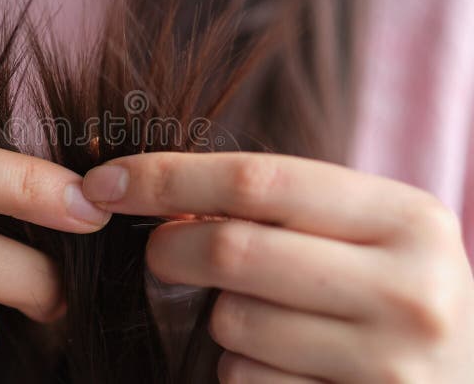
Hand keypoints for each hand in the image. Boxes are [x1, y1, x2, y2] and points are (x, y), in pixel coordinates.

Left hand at [82, 152, 473, 382]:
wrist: (462, 379)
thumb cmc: (387, 291)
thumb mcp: (357, 233)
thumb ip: (275, 208)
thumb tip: (157, 195)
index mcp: (407, 217)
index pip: (257, 181)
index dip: (166, 178)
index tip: (104, 182)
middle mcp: (411, 288)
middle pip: (232, 249)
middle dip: (170, 248)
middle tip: (160, 252)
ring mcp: (390, 365)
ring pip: (231, 323)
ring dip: (218, 318)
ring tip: (261, 315)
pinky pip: (246, 380)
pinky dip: (239, 368)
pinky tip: (284, 363)